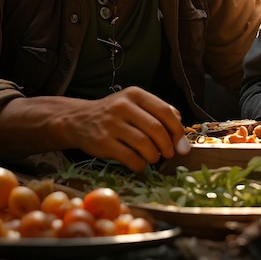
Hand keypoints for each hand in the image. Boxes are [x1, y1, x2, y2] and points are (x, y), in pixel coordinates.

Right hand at [70, 86, 189, 170]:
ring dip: (154, 156)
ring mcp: (111, 124)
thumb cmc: (113, 114)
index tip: (182, 143)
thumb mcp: (134, 103)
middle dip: (168, 145)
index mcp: (135, 94)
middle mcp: (123, 106)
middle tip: (169, 153)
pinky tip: (140, 163)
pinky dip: (140, 164)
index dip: (177, 130)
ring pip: (144, 144)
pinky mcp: (102, 142)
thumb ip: (157, 110)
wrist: (78, 120)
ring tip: (154, 157)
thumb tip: (180, 124)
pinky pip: (130, 158)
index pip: (165, 111)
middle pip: (156, 129)